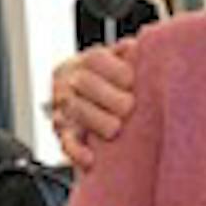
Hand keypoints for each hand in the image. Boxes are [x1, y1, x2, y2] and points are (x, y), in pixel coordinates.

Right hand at [47, 45, 137, 171]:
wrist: (89, 109)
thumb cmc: (112, 85)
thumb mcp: (118, 64)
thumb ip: (128, 55)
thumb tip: (141, 46)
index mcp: (83, 62)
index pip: (95, 60)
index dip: (115, 70)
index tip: (132, 81)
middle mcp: (68, 83)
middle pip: (83, 84)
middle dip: (108, 96)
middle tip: (128, 107)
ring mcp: (63, 109)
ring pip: (75, 112)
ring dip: (97, 121)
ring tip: (116, 129)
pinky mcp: (63, 135)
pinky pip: (66, 144)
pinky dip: (78, 152)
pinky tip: (91, 158)